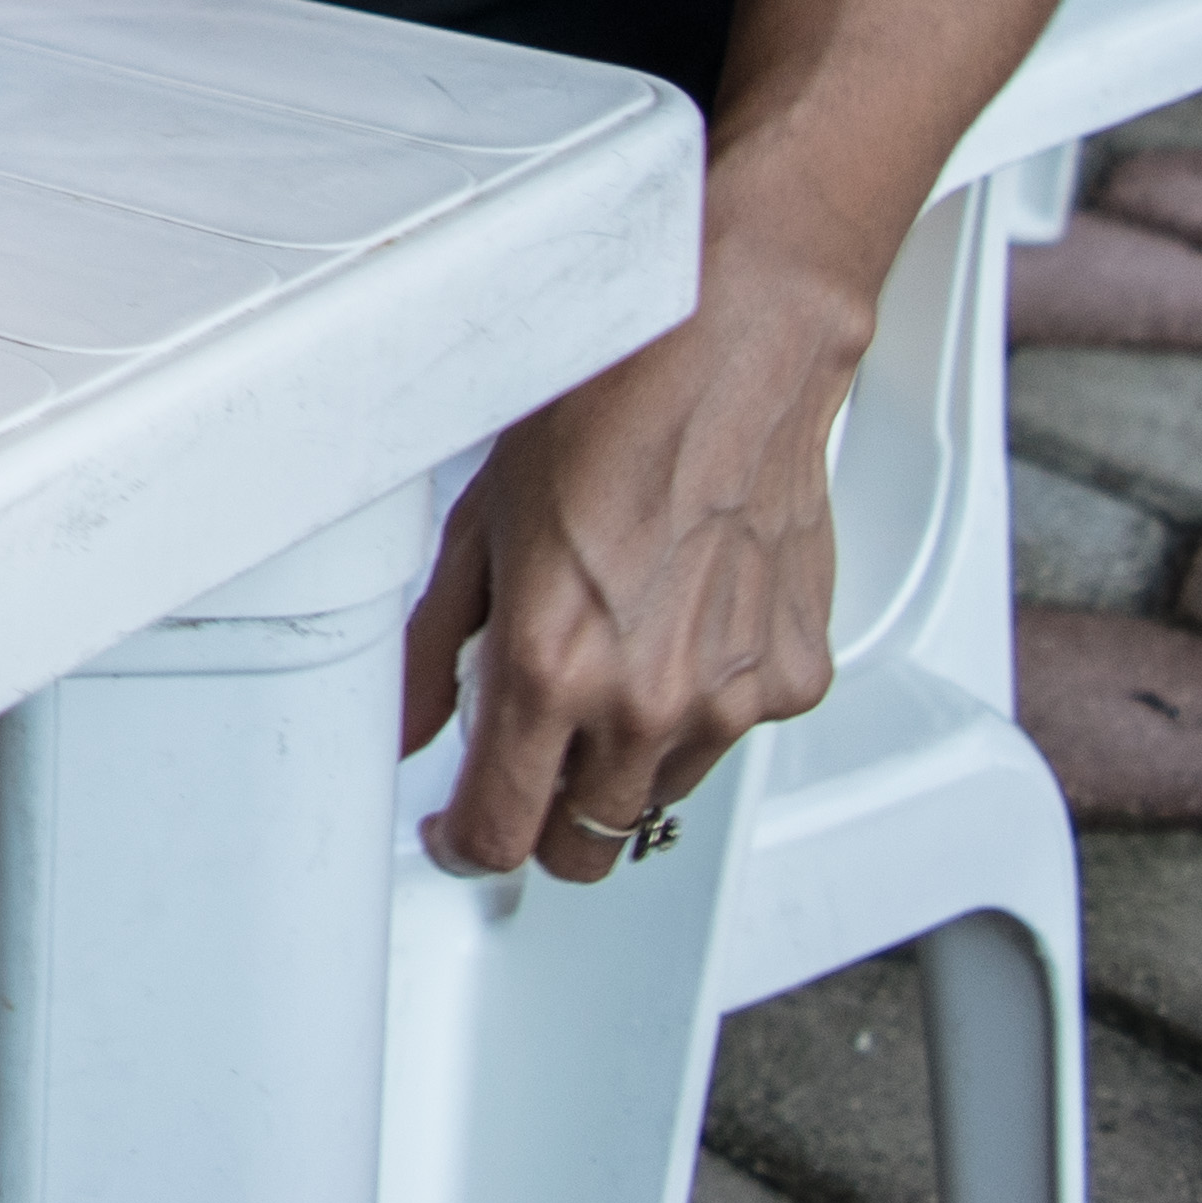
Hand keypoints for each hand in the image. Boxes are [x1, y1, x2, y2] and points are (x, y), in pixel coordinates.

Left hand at [401, 262, 863, 882]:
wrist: (724, 356)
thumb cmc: (602, 416)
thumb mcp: (476, 530)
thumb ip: (431, 649)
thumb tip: (406, 724)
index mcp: (549, 669)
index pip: (501, 833)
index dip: (466, 847)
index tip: (456, 835)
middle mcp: (647, 702)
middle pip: (585, 843)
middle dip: (542, 819)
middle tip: (521, 763)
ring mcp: (731, 698)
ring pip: (657, 795)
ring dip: (619, 764)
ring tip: (601, 667)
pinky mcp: (795, 677)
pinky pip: (732, 733)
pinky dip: (698, 706)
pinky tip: (676, 628)